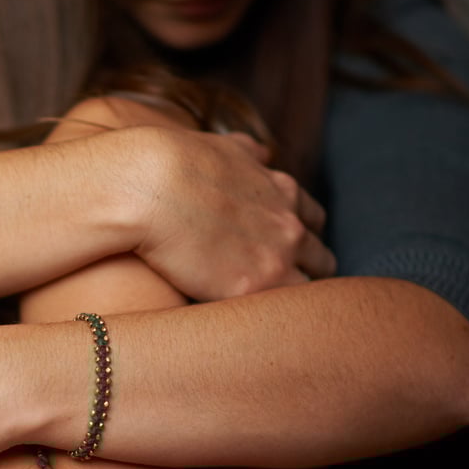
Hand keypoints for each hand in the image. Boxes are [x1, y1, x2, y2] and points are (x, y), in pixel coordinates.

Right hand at [125, 126, 335, 299]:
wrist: (148, 184)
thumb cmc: (174, 161)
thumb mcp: (223, 146)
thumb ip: (247, 153)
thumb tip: (259, 152)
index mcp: (282, 192)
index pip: (312, 220)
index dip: (300, 235)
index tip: (281, 248)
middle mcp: (288, 226)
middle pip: (320, 258)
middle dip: (305, 270)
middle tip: (278, 284)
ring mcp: (276, 260)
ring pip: (308, 290)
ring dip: (290, 298)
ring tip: (265, 310)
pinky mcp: (252, 290)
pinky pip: (278, 314)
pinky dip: (267, 317)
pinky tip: (248, 322)